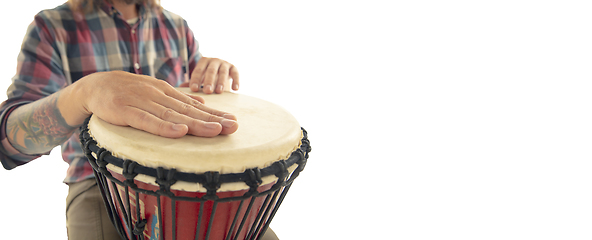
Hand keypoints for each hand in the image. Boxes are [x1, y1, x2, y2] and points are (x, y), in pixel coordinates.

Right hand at [68, 71, 237, 137]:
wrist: (95, 85)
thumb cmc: (128, 92)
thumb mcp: (154, 92)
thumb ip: (176, 100)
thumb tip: (201, 105)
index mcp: (166, 92)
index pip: (194, 105)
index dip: (215, 114)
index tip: (234, 121)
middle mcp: (158, 95)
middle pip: (189, 111)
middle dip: (213, 119)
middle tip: (233, 127)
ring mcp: (142, 102)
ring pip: (173, 115)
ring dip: (195, 123)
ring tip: (216, 130)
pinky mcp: (125, 111)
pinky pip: (147, 121)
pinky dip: (164, 127)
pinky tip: (180, 132)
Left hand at [181, 57, 238, 93]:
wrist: (222, 70)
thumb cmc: (207, 76)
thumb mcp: (200, 78)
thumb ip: (191, 82)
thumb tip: (179, 89)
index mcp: (203, 61)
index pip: (198, 70)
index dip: (196, 79)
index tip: (194, 89)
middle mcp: (214, 60)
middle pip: (211, 70)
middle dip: (209, 81)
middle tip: (207, 91)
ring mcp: (225, 63)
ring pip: (223, 72)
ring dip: (221, 82)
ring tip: (219, 91)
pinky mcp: (234, 68)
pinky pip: (235, 73)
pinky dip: (236, 81)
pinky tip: (235, 89)